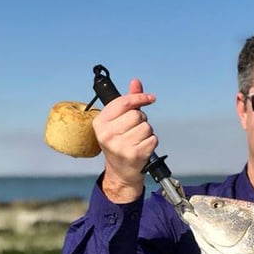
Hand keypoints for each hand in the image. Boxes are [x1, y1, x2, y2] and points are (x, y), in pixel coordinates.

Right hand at [92, 79, 157, 202]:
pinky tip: (142, 148)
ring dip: (147, 132)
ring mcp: (120, 145)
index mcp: (100, 123)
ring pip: (147, 127)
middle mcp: (107, 134)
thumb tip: (135, 82)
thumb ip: (127, 102)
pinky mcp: (134, 154)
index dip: (139, 97)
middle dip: (141, 120)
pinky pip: (153, 139)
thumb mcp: (118, 122)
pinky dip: (151, 142)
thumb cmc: (120, 142)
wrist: (121, 172)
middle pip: (137, 115)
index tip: (150, 98)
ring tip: (137, 140)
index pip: (123, 103)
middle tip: (135, 130)